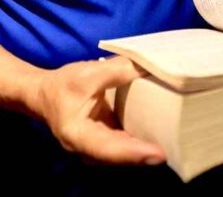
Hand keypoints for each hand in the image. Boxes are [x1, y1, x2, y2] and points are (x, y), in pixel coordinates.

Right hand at [33, 56, 165, 165]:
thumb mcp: (86, 73)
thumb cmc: (62, 85)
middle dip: (146, 154)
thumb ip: (118, 70)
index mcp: (77, 135)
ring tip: (176, 144)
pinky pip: (126, 146)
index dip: (133, 153)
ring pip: (125, 154)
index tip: (158, 154)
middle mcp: (87, 150)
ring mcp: (97, 150)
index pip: (108, 148)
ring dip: (147, 149)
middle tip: (177, 149)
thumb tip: (150, 66)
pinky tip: (164, 135)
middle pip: (120, 156)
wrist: (45, 95)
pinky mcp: (106, 142)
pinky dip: (143, 142)